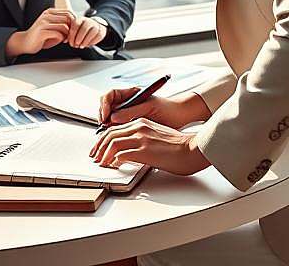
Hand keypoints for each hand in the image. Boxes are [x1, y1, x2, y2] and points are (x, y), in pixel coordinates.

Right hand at [6, 8, 73, 57]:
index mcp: (50, 12)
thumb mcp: (53, 27)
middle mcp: (46, 15)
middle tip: (71, 36)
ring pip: (65, 26)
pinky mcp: (42, 31)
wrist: (26, 43)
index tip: (74, 30)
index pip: (69, 12)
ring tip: (65, 40)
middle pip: (68, 18)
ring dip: (67, 35)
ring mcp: (43, 22)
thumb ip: (63, 23)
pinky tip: (60, 42)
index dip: (74, 22)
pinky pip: (58, 34)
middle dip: (72, 29)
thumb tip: (77, 23)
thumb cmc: (42, 36)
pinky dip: (61, 39)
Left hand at [67, 16, 106, 48]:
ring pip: (92, 33)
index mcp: (80, 19)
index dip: (72, 35)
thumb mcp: (74, 29)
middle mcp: (88, 21)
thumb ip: (69, 34)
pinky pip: (98, 37)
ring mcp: (96, 25)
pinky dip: (92, 42)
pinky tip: (87, 45)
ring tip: (81, 46)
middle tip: (75, 46)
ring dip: (85, 41)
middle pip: (84, 29)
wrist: (94, 25)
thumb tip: (64, 40)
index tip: (70, 43)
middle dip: (79, 39)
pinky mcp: (101, 31)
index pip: (75, 25)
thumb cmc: (81, 29)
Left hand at [89, 118, 210, 175]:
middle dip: (98, 147)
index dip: (103, 139)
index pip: (115, 129)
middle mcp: (139, 128)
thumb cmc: (180, 147)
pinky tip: (113, 166)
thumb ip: (142, 140)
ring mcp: (141, 139)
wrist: (194, 149)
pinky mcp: (145, 150)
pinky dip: (114, 160)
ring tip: (101, 163)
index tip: (99, 148)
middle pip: (109, 135)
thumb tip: (130, 152)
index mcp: (141, 123)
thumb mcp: (157, 136)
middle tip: (94, 156)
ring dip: (103, 154)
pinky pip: (122, 154)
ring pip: (113, 143)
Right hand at [98, 88, 210, 130]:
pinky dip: (114, 132)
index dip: (104, 105)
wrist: (181, 117)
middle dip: (103, 116)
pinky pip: (118, 127)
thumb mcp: (149, 107)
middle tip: (104, 126)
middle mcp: (127, 103)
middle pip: (107, 107)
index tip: (106, 115)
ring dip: (107, 125)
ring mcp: (129, 113)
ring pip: (110, 118)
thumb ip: (131, 112)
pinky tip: (116, 137)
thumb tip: (113, 118)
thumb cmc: (169, 108)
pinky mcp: (132, 124)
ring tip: (108, 133)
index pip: (110, 95)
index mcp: (130, 94)